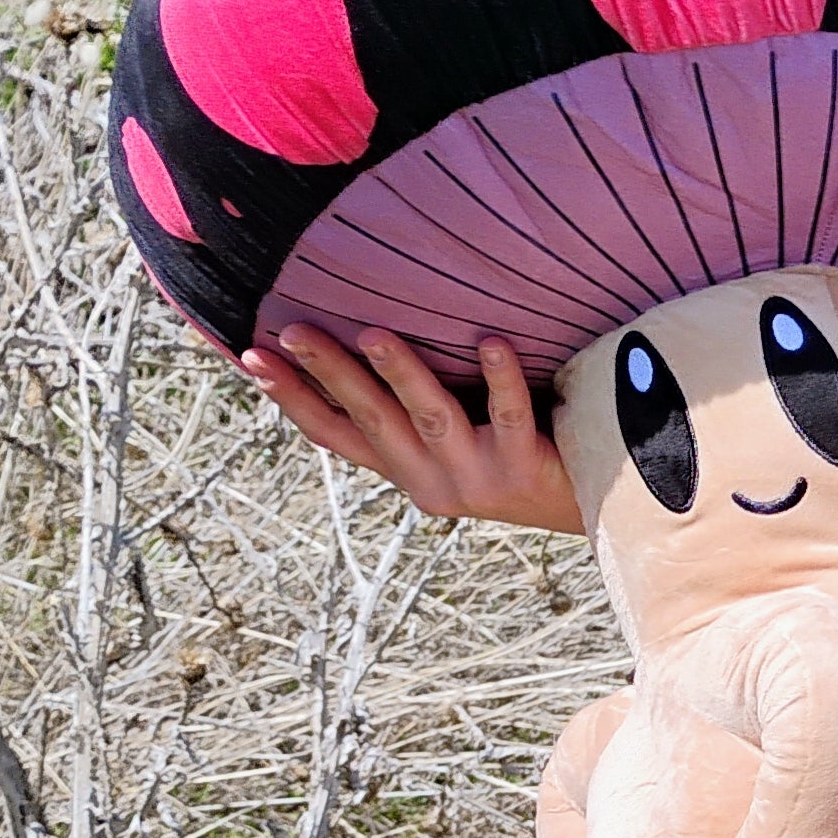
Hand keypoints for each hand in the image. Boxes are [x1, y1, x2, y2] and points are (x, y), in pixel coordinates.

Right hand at [241, 324, 582, 532]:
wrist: (587, 508)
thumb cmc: (511, 454)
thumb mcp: (449, 439)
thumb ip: (408, 408)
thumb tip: (361, 340)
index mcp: (406, 471)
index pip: (335, 434)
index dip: (291, 398)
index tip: (250, 356)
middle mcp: (432, 480)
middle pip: (371, 419)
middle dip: (328, 373)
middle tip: (292, 329)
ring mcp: (477, 477)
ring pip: (430, 417)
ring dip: (399, 374)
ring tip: (372, 335)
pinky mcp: (524, 468)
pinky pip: (510, 416)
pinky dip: (500, 378)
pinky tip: (491, 340)